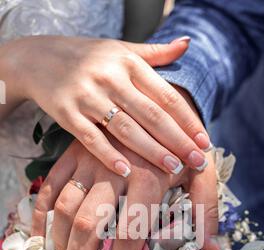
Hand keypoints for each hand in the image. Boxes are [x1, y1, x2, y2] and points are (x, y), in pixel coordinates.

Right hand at [4, 35, 209, 175]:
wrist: (38, 58)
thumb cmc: (88, 57)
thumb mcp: (121, 49)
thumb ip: (155, 53)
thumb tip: (187, 44)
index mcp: (128, 62)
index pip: (166, 96)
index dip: (188, 120)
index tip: (205, 141)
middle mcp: (110, 77)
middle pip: (151, 115)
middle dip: (178, 140)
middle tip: (198, 161)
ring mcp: (87, 96)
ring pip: (125, 129)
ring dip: (152, 151)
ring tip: (173, 168)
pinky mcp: (66, 113)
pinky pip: (91, 138)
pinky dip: (108, 155)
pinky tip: (127, 171)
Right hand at [31, 138, 219, 249]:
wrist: (160, 105)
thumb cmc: (182, 147)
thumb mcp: (203, 173)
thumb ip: (207, 210)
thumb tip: (209, 248)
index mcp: (149, 177)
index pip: (129, 232)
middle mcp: (115, 168)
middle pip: (89, 224)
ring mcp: (90, 159)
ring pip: (66, 208)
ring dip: (61, 243)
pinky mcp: (74, 153)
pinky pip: (50, 187)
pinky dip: (40, 214)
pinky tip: (40, 238)